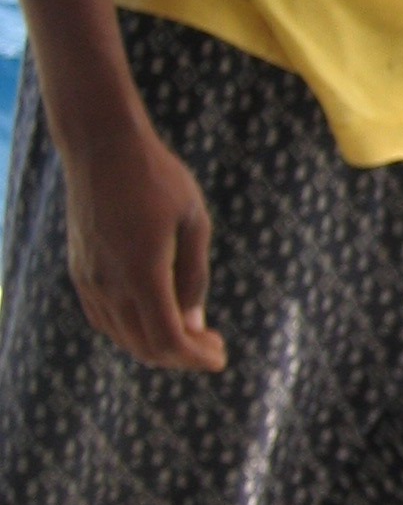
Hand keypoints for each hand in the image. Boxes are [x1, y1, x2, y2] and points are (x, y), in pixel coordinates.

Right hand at [61, 111, 226, 371]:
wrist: (102, 146)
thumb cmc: (157, 177)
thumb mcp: (194, 222)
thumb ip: (194, 276)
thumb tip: (194, 323)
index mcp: (142, 273)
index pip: (167, 339)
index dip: (195, 358)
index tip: (220, 358)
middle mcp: (109, 283)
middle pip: (145, 346)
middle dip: (183, 356)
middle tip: (213, 346)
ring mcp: (89, 279)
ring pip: (123, 337)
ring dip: (158, 346)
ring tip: (192, 335)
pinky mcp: (80, 271)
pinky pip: (104, 319)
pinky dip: (132, 332)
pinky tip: (156, 319)